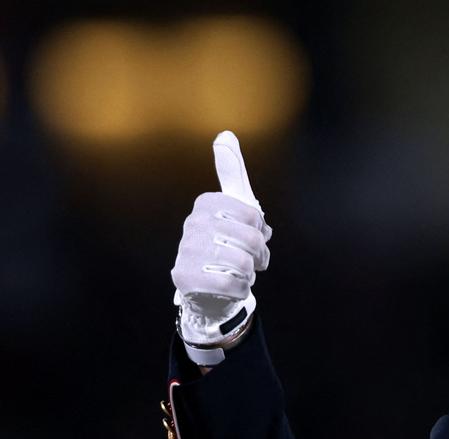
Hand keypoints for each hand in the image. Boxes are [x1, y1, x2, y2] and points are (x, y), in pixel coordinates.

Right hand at [171, 130, 271, 348]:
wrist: (210, 287)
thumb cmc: (228, 244)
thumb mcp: (236, 207)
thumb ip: (232, 173)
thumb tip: (225, 134)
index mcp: (206, 204)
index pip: (254, 216)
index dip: (260, 230)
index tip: (252, 234)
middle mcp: (192, 224)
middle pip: (251, 239)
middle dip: (259, 255)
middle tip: (251, 260)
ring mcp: (186, 250)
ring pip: (243, 263)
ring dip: (250, 273)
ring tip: (239, 272)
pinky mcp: (184, 277)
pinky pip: (232, 283)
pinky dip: (241, 289)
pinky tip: (232, 286)